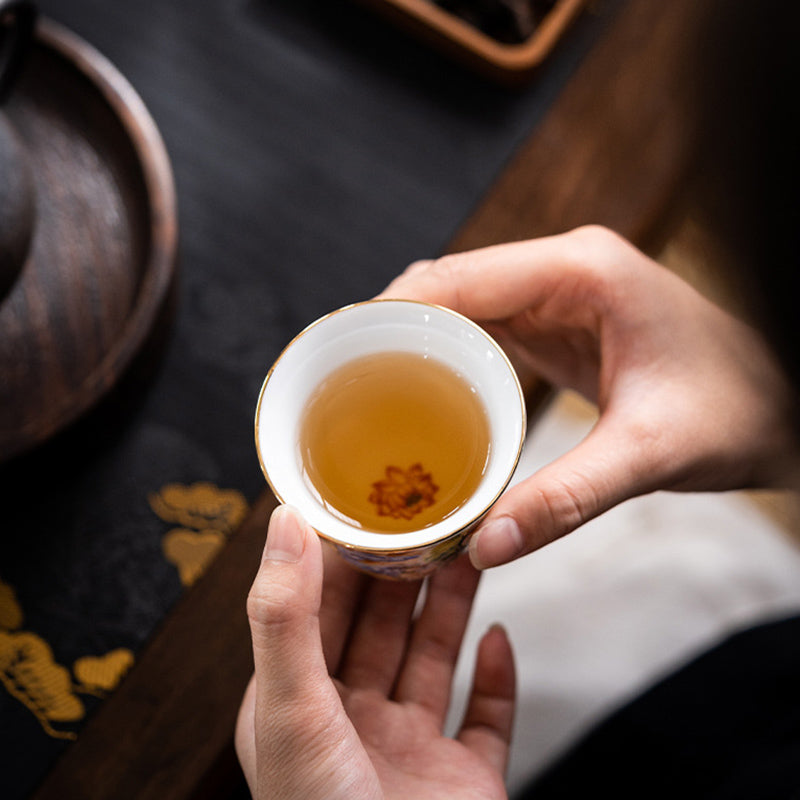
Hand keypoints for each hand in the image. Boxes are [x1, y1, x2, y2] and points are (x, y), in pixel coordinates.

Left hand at [235, 505, 515, 799]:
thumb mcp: (290, 711)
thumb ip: (284, 616)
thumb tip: (284, 522)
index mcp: (300, 706)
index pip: (320, 610)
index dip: (344, 555)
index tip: (369, 502)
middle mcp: (353, 725)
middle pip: (382, 627)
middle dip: (407, 571)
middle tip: (432, 516)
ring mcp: (410, 754)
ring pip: (433, 660)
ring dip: (453, 607)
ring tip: (474, 551)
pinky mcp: (463, 781)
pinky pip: (486, 717)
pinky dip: (497, 677)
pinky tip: (501, 638)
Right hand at [379, 225, 799, 567]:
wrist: (784, 402)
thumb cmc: (738, 409)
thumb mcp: (650, 453)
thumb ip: (566, 498)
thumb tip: (483, 544)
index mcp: (580, 270)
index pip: (457, 277)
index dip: (389, 312)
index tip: (337, 354)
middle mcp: (562, 269)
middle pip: (447, 286)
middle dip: (389, 330)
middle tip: (339, 385)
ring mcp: (559, 293)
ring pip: (460, 306)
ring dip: (413, 343)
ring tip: (364, 392)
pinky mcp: (559, 322)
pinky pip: (484, 330)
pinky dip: (445, 358)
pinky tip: (421, 396)